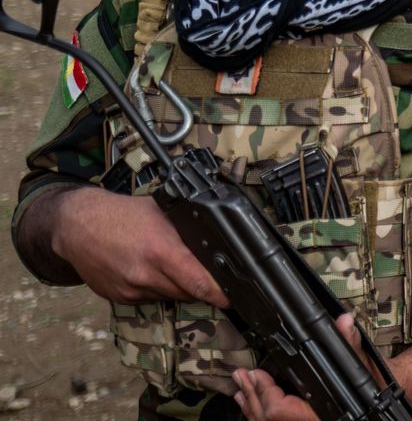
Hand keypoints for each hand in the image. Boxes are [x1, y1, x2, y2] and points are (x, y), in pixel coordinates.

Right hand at [51, 188, 229, 306]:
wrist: (77, 226)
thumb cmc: (123, 214)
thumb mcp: (164, 213)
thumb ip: (190, 232)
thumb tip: (221, 247)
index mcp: (161, 251)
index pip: (199, 283)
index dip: (219, 294)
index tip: (233, 299)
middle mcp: (145, 275)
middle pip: (187, 293)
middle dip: (203, 289)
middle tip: (211, 279)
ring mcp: (130, 290)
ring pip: (169, 297)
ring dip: (179, 288)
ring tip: (175, 267)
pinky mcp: (118, 297)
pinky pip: (149, 299)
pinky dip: (158, 289)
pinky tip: (152, 271)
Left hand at [233, 314, 399, 419]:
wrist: (380, 401)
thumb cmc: (374, 386)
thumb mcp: (363, 364)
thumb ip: (350, 344)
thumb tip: (344, 321)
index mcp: (323, 412)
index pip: (280, 409)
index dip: (264, 392)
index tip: (255, 374)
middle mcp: (310, 419)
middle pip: (268, 418)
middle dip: (253, 397)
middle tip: (241, 377)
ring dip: (252, 406)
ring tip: (241, 389)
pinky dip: (260, 413)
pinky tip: (253, 401)